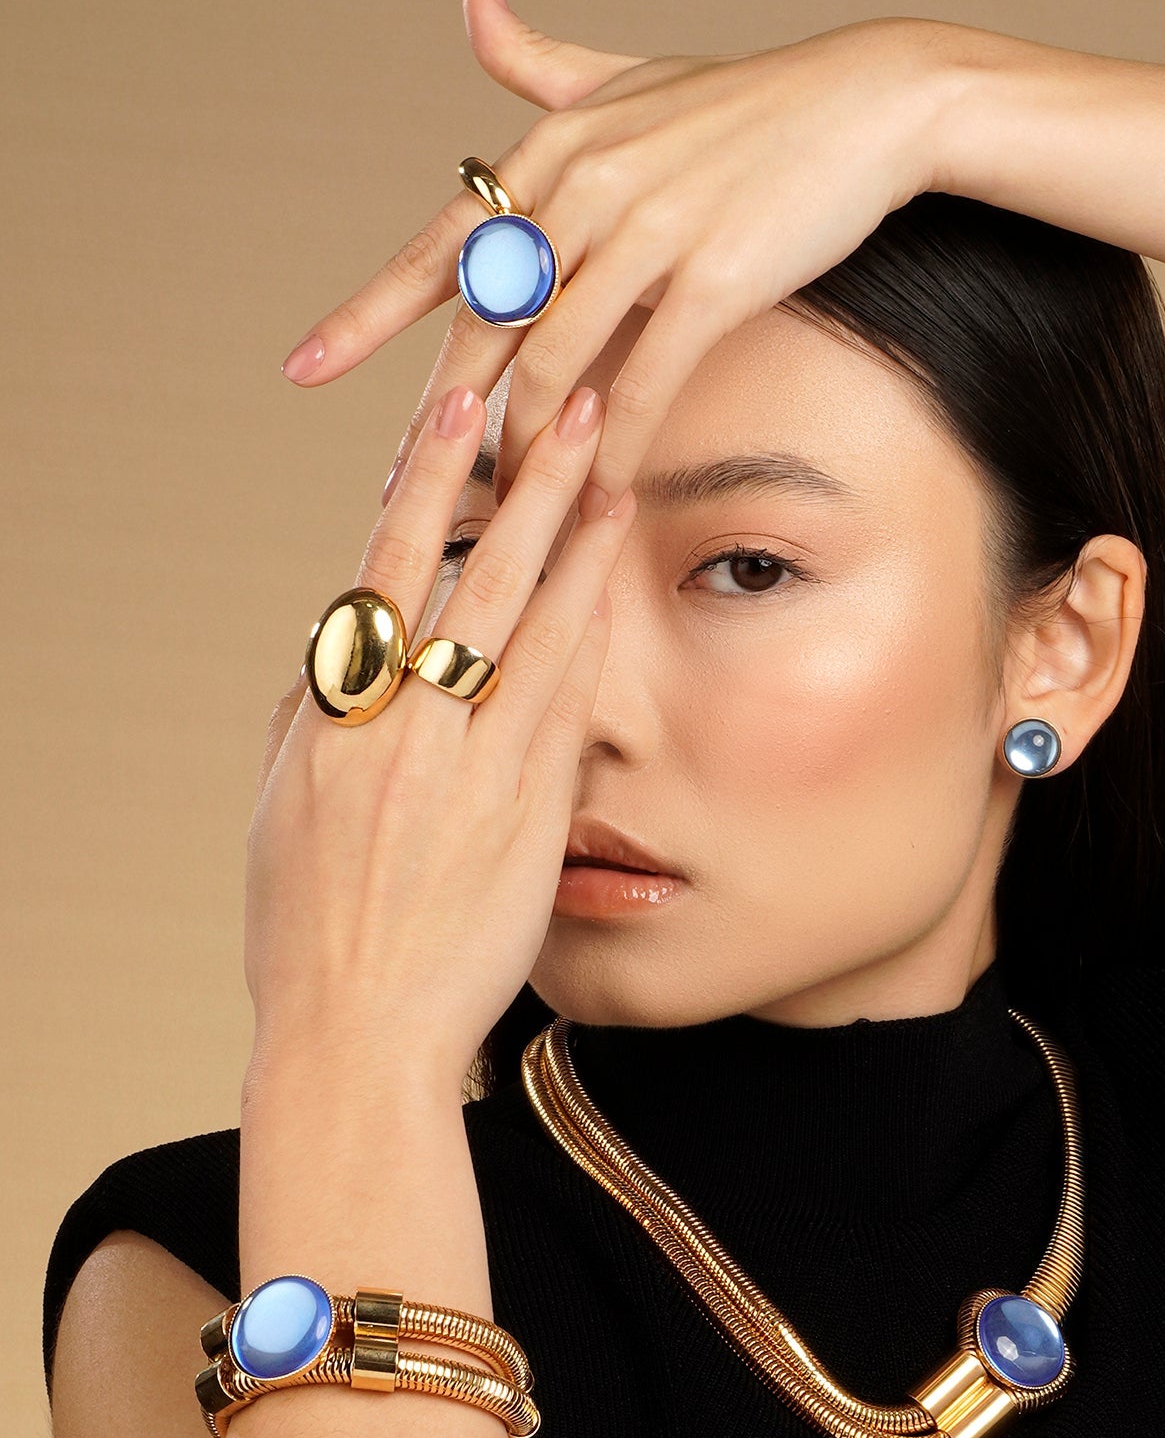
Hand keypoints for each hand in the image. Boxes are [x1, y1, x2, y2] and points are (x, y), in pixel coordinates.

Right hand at [246, 377, 635, 1104]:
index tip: (450, 413)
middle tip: (568, 398)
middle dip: (525, 481)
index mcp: (331, 722)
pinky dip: (590, 635)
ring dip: (578, 538)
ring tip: (614, 462)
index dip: (422, 486)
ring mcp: (472, 773)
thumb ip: (303, 725)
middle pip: (474, 578)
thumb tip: (327, 664)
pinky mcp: (530, 819)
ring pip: (536, 628)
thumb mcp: (274, 816)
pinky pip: (567, 704)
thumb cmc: (308, 937)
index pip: (382, 574)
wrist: (359, 1039)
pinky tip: (616, 583)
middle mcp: (403, 733)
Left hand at [281, 0, 959, 499]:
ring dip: (527, 448)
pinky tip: (596, 496)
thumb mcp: (629, 76)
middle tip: (400, 488)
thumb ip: (538, 61)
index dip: (367, 313)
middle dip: (438, 415)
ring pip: (556, 363)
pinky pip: (643, 382)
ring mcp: (648, 231)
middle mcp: (584, 185)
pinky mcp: (712, 277)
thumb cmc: (746, 103)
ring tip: (508, 514)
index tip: (302, 368)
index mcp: (551, 148)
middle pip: (486, 323)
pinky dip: (612, 446)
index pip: (441, 246)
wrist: (865, 104)